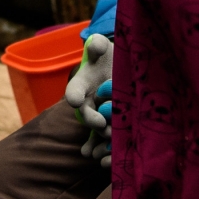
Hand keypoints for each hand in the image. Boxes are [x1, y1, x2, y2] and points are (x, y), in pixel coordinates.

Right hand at [64, 32, 115, 166]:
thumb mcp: (103, 47)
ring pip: (100, 128)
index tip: (75, 100)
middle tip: (101, 124)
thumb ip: (97, 45)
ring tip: (111, 139)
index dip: (74, 95)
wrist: (124, 68)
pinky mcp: (116, 122)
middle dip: (92, 120)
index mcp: (81, 84)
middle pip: (86, 113)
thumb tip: (96, 44)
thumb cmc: (109, 55)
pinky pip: (111, 136)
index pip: (74, 90)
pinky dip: (110, 146)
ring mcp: (102, 113)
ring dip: (104, 135)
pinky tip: (113, 154)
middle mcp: (89, 101)